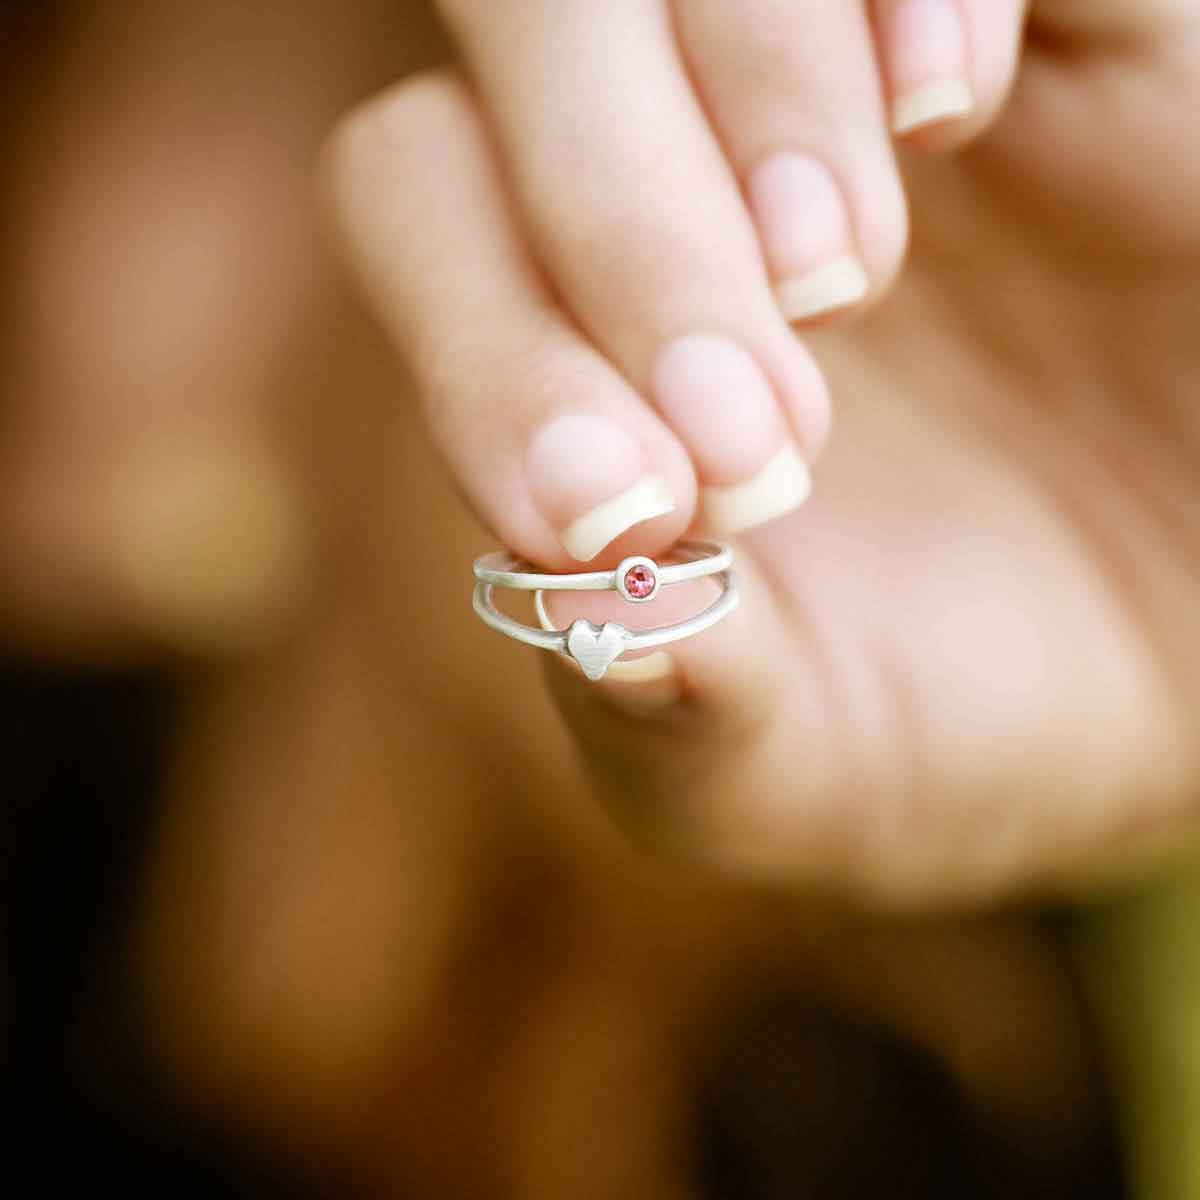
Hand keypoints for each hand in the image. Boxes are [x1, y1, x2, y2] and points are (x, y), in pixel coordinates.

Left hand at [332, 0, 1199, 905]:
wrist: (1182, 673)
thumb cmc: (972, 714)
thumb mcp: (809, 766)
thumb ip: (683, 720)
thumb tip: (594, 627)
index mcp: (588, 339)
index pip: (423, 206)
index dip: (485, 335)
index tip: (629, 510)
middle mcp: (687, 178)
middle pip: (522, 22)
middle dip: (609, 218)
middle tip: (760, 436)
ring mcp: (852, 95)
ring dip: (747, 94)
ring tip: (849, 280)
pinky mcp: (1058, 37)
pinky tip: (951, 115)